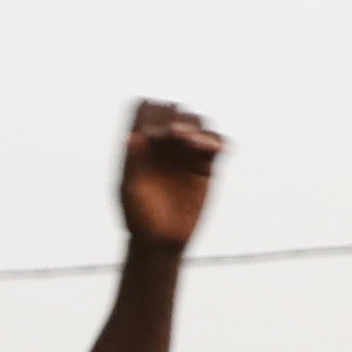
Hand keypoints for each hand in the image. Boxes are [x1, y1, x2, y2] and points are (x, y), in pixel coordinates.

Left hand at [114, 99, 228, 249]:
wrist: (160, 243)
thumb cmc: (138, 218)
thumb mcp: (130, 192)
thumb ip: (133, 163)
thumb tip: (133, 136)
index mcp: (140, 142)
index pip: (145, 109)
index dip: (151, 113)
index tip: (154, 133)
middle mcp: (163, 141)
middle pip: (176, 112)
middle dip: (177, 120)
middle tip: (176, 136)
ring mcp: (185, 151)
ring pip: (198, 124)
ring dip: (198, 130)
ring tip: (195, 145)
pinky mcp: (205, 165)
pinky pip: (217, 145)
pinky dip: (220, 143)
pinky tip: (221, 151)